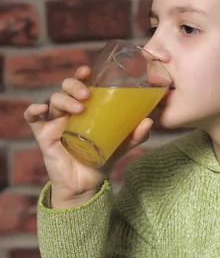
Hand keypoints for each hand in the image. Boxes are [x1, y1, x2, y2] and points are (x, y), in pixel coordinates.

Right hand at [24, 66, 152, 208]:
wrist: (86, 185)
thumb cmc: (101, 160)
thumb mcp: (121, 146)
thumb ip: (135, 135)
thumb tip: (149, 121)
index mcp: (86, 109)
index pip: (82, 84)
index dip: (82, 75)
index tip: (88, 71)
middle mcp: (69, 112)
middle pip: (66, 88)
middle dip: (74, 85)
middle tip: (87, 94)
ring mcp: (55, 122)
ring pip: (54, 100)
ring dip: (65, 100)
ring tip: (79, 109)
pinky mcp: (44, 135)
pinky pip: (32, 118)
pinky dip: (33, 110)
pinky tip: (41, 108)